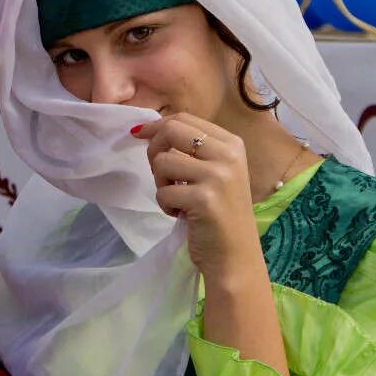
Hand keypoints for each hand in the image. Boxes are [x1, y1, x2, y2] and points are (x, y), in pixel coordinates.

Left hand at [131, 113, 261, 276]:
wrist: (236, 257)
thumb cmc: (221, 214)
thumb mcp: (217, 173)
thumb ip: (194, 151)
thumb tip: (150, 130)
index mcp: (232, 144)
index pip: (185, 118)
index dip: (156, 125)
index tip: (139, 135)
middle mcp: (229, 155)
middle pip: (172, 131)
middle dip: (153, 149)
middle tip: (158, 173)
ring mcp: (218, 176)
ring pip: (163, 162)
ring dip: (160, 184)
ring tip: (177, 199)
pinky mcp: (204, 199)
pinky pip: (163, 192)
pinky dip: (165, 206)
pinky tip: (182, 215)